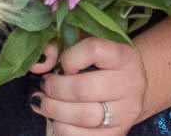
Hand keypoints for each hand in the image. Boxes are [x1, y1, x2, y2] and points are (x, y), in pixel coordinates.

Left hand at [28, 38, 144, 135]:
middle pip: (84, 89)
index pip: (94, 50)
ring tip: (44, 103)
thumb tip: (38, 65)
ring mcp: (126, 112)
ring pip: (85, 117)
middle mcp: (129, 84)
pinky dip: (63, 129)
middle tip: (45, 85)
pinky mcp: (118, 132)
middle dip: (55, 88)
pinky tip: (55, 119)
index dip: (68, 58)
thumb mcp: (85, 44)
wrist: (132, 86)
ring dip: (55, 110)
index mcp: (123, 56)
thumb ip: (58, 48)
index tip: (61, 64)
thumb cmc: (102, 62)